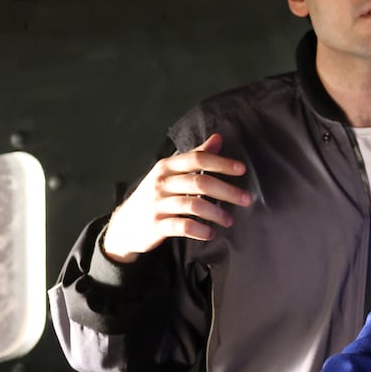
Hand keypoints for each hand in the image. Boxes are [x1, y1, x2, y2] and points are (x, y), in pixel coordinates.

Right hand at [100, 133, 251, 263]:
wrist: (124, 226)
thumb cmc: (155, 196)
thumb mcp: (170, 173)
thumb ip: (195, 156)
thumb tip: (218, 138)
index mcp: (166, 167)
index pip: (197, 159)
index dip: (221, 163)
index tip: (242, 170)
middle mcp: (161, 183)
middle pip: (200, 182)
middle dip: (227, 191)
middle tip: (246, 199)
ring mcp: (157, 204)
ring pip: (193, 205)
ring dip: (216, 213)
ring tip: (229, 220)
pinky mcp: (156, 225)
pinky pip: (183, 226)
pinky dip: (200, 230)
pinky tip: (211, 233)